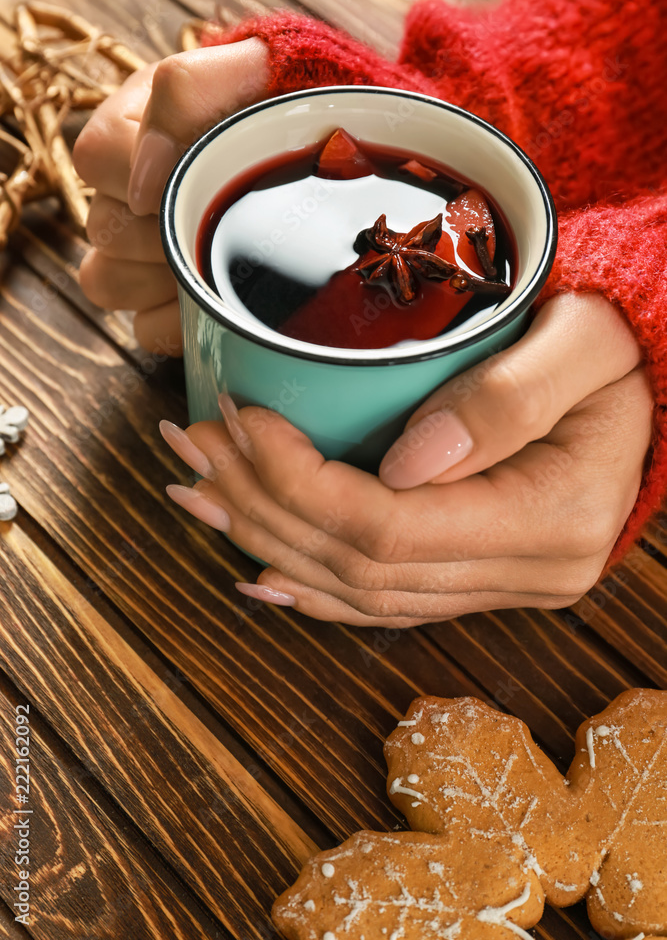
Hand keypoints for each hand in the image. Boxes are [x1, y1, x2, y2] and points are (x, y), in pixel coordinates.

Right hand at [72, 39, 269, 352]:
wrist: (349, 148)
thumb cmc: (295, 104)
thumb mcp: (255, 66)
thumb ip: (189, 90)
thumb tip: (143, 172)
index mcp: (137, 125)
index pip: (96, 157)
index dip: (141, 176)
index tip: (196, 180)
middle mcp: (129, 189)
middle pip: (103, 228)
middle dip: (165, 232)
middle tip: (223, 221)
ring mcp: (141, 251)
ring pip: (108, 282)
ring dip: (162, 279)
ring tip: (218, 258)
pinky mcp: (166, 300)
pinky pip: (145, 328)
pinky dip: (181, 321)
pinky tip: (220, 297)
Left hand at [160, 293, 652, 626]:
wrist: (651, 391)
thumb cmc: (621, 350)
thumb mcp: (586, 343)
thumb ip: (510, 398)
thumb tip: (407, 463)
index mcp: (551, 522)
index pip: (390, 527)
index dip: (299, 482)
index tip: (239, 418)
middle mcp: (525, 573)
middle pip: (358, 562)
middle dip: (261, 505)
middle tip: (191, 445)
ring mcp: (500, 585)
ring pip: (357, 588)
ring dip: (267, 541)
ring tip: (196, 493)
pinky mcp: (478, 575)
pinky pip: (381, 598)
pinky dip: (310, 582)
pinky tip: (255, 564)